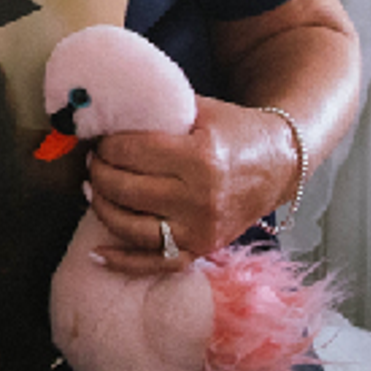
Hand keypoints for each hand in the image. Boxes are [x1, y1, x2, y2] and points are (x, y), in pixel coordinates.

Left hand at [86, 95, 294, 275]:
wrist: (278, 166)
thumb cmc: (235, 131)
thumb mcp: (201, 108)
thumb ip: (158, 108)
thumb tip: (108, 108)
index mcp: (200, 158)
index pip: (132, 153)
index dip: (107, 145)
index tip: (100, 139)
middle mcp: (200, 199)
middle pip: (128, 190)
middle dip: (99, 173)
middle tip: (93, 160)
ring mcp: (201, 230)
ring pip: (133, 229)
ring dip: (103, 209)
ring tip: (92, 189)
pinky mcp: (203, 249)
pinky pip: (156, 263)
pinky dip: (124, 262)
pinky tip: (98, 253)